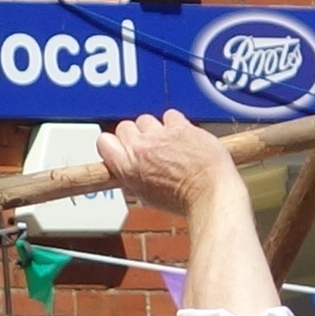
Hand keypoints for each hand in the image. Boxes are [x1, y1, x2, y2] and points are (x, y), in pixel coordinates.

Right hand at [96, 111, 239, 218]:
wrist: (210, 193)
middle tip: (150, 148)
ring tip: (169, 144)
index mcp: (127, 168)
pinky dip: (175, 124)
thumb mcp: (146, 196)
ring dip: (155, 129)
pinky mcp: (179, 126)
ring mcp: (160, 135)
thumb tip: (131, 169)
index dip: (114, 143)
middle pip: (124, 127)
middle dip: (136, 136)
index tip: (121, 146)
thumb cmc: (184, 200)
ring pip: (146, 119)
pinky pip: (170, 115)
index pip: (104, 142)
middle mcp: (140, 148)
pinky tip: (182, 137)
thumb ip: (134, 176)